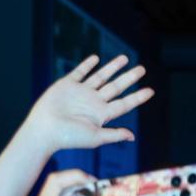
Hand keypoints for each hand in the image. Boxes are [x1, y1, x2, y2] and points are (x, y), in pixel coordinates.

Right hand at [23, 55, 153, 154]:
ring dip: (112, 68)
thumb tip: (132, 137)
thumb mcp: (95, 137)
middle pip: (116, 87)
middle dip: (129, 78)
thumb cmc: (68, 137)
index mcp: (101, 114)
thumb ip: (113, 134)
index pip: (124, 104)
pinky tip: (96, 59)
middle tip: (142, 69)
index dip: (138, 98)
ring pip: (100, 77)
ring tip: (124, 58)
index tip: (151, 91)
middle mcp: (93, 102)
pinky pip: (79, 72)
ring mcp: (80, 93)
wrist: (44, 130)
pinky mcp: (66, 85)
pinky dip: (87, 65)